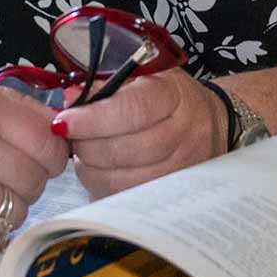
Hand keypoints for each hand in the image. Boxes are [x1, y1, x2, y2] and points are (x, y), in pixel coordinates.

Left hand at [53, 71, 226, 197]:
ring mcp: (179, 170)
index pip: (132, 111)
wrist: (213, 124)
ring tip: (85, 152)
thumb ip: (108, 85)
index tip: (63, 121)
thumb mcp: (147, 77)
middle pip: (123, 150)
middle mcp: (183, 135)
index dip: (92, 119)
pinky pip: (124, 198)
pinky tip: (100, 169)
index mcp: (175, 97)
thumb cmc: (171, 98)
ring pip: (120, 180)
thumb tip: (71, 99)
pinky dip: (102, 186)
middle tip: (71, 136)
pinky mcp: (170, 195)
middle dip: (85, 145)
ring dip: (90, 168)